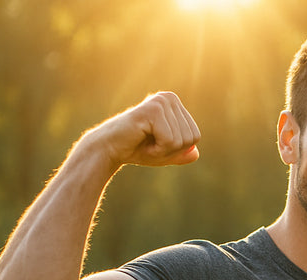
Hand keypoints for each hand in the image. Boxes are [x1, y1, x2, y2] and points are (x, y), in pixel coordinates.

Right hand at [85, 91, 200, 169]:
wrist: (109, 148)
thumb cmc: (137, 149)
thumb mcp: (166, 154)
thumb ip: (183, 154)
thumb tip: (196, 153)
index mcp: (175, 104)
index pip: (195, 136)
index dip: (178, 149)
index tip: (158, 144)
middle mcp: (170, 98)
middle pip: (190, 138)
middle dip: (171, 150)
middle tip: (150, 144)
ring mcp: (161, 101)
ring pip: (180, 141)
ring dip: (162, 150)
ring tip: (145, 142)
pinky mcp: (153, 110)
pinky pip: (169, 140)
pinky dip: (157, 149)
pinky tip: (141, 140)